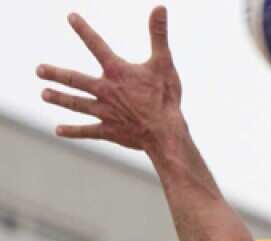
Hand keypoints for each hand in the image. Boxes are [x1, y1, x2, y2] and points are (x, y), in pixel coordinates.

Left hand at [36, 7, 182, 151]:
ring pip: (77, 103)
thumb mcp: (164, 63)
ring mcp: (105, 112)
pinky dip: (73, 131)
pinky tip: (59, 130)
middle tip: (39, 70)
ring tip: (44, 94)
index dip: (84, 30)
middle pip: (75, 80)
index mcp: (117, 72)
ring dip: (59, 98)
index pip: (97, 45)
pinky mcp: (109, 130)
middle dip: (56, 74)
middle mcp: (105, 90)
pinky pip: (88, 131)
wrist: (164, 132)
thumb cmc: (166, 98)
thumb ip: (158, 35)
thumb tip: (159, 8)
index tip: (70, 17)